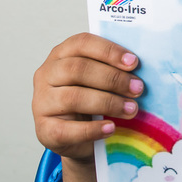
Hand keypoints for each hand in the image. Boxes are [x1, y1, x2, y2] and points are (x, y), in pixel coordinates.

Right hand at [32, 32, 143, 160]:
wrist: (77, 138)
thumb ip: (112, 70)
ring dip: (108, 102)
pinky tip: (111, 128)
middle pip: (78, 69)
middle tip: (138, 89)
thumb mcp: (99, 81)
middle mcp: (46, 75)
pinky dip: (93, 129)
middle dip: (112, 78)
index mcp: (61, 55)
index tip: (134, 62)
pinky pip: (68, 129)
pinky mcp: (44, 130)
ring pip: (74, 97)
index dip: (109, 51)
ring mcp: (42, 103)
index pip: (82, 43)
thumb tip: (139, 70)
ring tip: (131, 109)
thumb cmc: (91, 102)